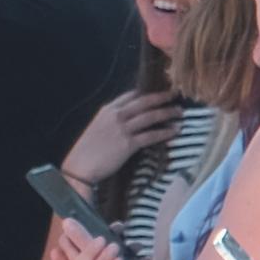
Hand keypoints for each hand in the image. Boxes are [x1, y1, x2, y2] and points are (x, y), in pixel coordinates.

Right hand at [64, 86, 178, 195]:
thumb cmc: (86, 151)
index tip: (157, 92)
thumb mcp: (96, 128)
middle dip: (161, 97)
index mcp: (107, 110)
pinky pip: (151, 135)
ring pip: (151, 116)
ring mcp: (122, 129)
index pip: (131, 95)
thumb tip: (127, 120)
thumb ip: (111, 121)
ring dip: (167, 112)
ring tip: (179, 112)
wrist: (80, 167)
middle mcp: (116, 116)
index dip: (146, 92)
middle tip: (174, 94)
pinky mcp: (128, 144)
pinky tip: (175, 131)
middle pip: (144, 102)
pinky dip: (165, 132)